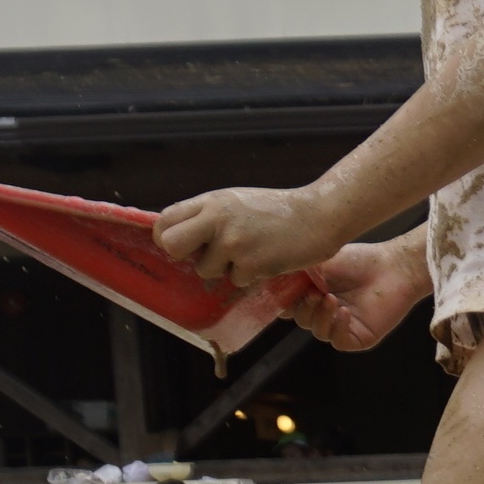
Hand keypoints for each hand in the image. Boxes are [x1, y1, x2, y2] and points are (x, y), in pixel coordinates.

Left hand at [155, 184, 347, 288]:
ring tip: (249, 254)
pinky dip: (250, 276)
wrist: (318, 216)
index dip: (167, 237)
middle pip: (172, 245)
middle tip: (204, 256)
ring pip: (205, 270)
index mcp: (211, 202)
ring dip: (224, 269)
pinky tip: (266, 260)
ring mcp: (234, 242)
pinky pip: (235, 281)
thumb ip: (208, 214)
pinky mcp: (251, 264)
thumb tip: (179, 234)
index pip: (165, 220)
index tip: (182, 245)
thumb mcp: (236, 202)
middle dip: (184, 256)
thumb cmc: (277, 210)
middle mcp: (217, 219)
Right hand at [279, 237, 430, 352]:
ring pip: (317, 331)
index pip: (287, 305)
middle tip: (314, 292)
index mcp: (312, 293)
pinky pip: (338, 340)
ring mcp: (341, 325)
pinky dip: (337, 326)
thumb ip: (293, 272)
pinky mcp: (358, 337)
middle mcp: (325, 311)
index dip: (283, 300)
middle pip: (300, 319)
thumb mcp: (318, 262)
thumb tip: (265, 277)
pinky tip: (344, 311)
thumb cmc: (358, 260)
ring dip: (320, 315)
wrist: (392, 266)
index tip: (283, 291)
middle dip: (304, 306)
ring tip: (331, 298)